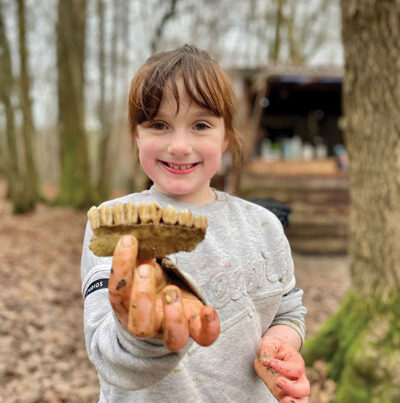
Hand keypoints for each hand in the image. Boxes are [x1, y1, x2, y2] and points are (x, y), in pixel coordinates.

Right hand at [108, 235, 219, 350]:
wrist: (163, 308)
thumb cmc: (149, 282)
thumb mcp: (139, 267)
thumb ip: (138, 253)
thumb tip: (137, 226)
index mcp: (128, 306)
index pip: (117, 291)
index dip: (121, 266)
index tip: (129, 240)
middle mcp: (149, 323)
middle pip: (140, 325)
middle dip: (143, 297)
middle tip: (147, 269)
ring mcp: (172, 328)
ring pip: (173, 338)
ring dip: (174, 315)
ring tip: (172, 289)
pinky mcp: (195, 327)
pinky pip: (205, 337)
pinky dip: (209, 327)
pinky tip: (208, 309)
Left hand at [254, 335, 309, 402]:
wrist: (268, 354)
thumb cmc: (271, 346)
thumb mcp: (269, 343)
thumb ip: (268, 350)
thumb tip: (266, 361)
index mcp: (296, 361)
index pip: (297, 369)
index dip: (284, 368)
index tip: (271, 362)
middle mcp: (297, 377)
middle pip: (305, 388)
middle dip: (293, 389)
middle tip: (278, 381)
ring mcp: (291, 387)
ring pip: (301, 400)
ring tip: (283, 401)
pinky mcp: (282, 394)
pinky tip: (280, 402)